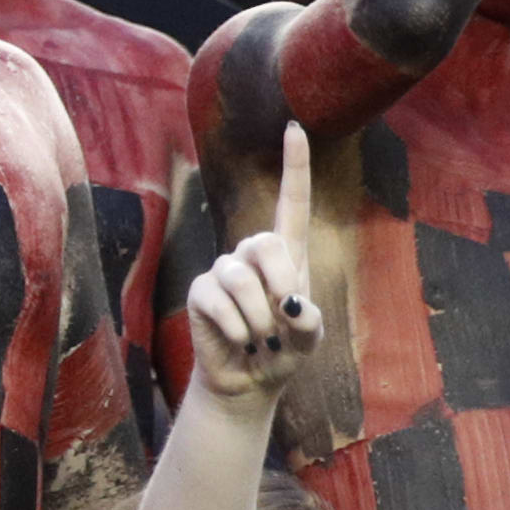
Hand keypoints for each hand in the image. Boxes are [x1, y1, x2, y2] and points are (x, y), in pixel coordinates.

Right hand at [187, 124, 322, 407]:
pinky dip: (237, 329)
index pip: (292, 203)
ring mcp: (223, 272)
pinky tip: (240, 341)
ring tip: (261, 340)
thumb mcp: (309, 339)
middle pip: (264, 242)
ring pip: (239, 278)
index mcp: (288, 257)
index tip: (294, 128)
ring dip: (258, 319)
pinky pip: (218, 301)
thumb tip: (285, 304)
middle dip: (280, 282)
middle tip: (283, 318)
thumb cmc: (283, 352)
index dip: (294, 166)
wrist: (250, 382)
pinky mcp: (201, 293)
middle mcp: (253, 257)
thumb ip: (308, 321)